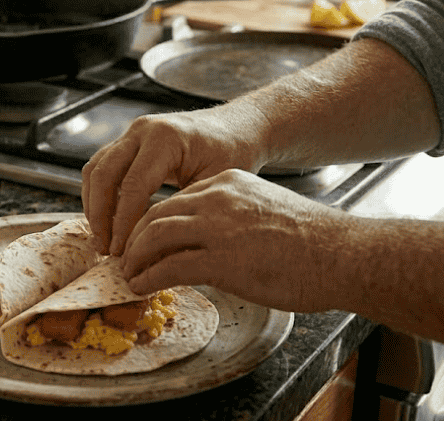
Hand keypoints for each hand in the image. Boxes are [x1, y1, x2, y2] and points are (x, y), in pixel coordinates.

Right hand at [82, 107, 264, 254]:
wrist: (237, 127)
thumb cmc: (234, 153)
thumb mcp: (215, 184)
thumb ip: (183, 210)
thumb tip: (155, 250)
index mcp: (166, 139)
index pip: (132, 186)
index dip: (122, 222)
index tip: (121, 251)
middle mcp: (142, 131)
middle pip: (103, 174)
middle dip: (99, 215)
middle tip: (105, 248)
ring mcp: (132, 133)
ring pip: (95, 169)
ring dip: (93, 205)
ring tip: (102, 238)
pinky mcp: (128, 142)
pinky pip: (101, 167)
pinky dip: (98, 194)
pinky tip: (107, 220)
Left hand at [122, 169, 343, 313]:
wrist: (345, 255)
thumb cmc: (315, 241)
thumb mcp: (264, 212)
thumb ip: (233, 220)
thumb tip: (208, 243)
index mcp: (228, 183)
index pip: (175, 199)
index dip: (152, 221)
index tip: (142, 239)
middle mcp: (217, 198)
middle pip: (156, 214)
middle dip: (134, 237)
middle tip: (125, 257)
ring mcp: (217, 228)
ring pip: (155, 236)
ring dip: (135, 257)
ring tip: (127, 274)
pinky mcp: (221, 260)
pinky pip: (168, 267)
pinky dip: (147, 278)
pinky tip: (140, 287)